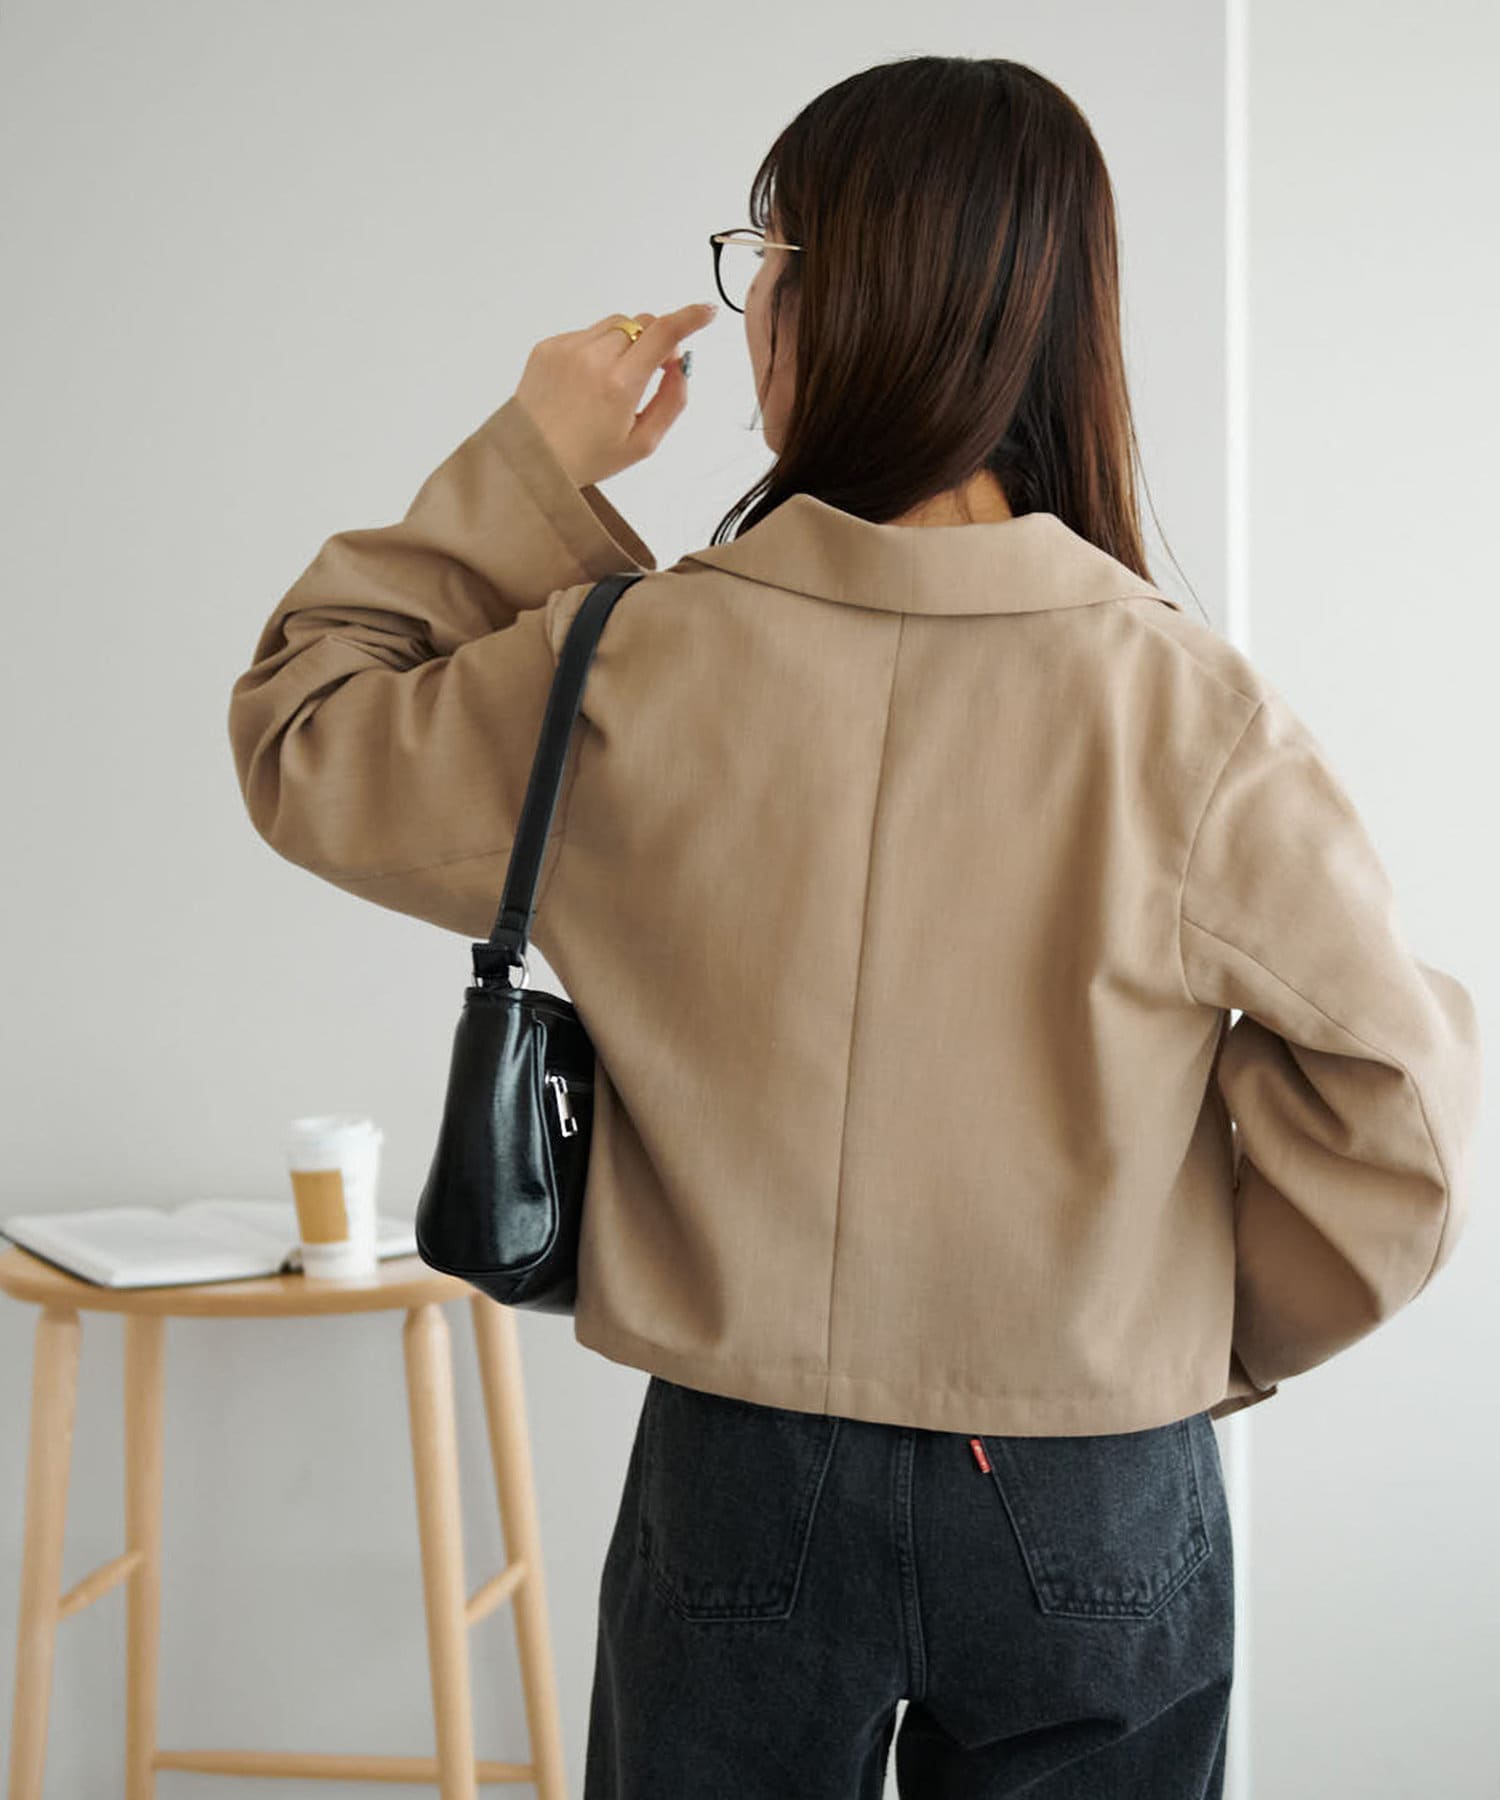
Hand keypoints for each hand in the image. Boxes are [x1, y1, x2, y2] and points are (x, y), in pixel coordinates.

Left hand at [512, 301, 718, 487]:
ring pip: (615, 324)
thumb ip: (672, 402)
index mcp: (620, 384)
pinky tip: (586, 382)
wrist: (531, 459)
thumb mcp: (642, 443)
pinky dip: (596, 350)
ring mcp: (567, 348)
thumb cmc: (585, 457)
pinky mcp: (548, 346)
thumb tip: (680, 368)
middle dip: (656, 341)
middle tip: (652, 372)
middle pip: (642, 324)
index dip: (691, 317)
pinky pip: (585, 333)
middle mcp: (593, 358)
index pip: (664, 332)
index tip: (706, 312)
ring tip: (613, 381)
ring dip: (626, 343)